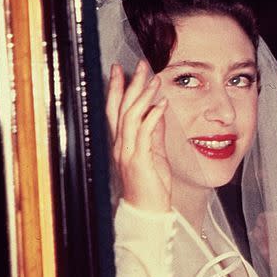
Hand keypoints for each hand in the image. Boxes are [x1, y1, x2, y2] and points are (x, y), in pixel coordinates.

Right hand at [106, 60, 170, 212]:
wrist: (148, 211)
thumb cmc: (150, 186)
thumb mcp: (154, 152)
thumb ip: (154, 132)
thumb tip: (157, 111)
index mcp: (122, 142)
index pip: (115, 109)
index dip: (116, 88)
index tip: (121, 69)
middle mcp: (120, 145)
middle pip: (120, 108)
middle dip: (129, 84)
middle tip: (140, 65)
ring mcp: (127, 152)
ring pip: (130, 117)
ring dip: (143, 96)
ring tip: (153, 80)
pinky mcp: (138, 160)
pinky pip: (144, 133)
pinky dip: (152, 116)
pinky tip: (161, 104)